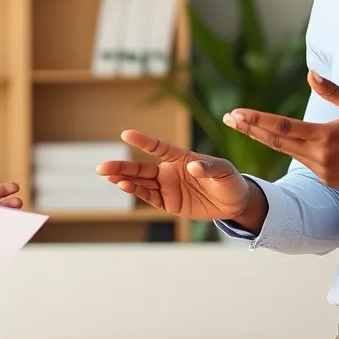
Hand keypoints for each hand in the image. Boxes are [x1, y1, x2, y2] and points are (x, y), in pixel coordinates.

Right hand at [94, 129, 257, 221]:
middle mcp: (170, 171)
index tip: (126, 134)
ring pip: (140, 182)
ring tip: (108, 177)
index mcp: (181, 157)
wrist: (235, 204)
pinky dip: (136, 192)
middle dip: (122, 166)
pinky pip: (149, 197)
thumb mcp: (224, 172)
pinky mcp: (169, 203)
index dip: (143, 141)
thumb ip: (209, 167)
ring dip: (124, 180)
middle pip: (141, 167)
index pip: (159, 147)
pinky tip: (124, 187)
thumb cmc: (230, 181)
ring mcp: (167, 187)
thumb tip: (194, 166)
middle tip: (102, 167)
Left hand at [223, 71, 338, 188]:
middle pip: (275, 142)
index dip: (256, 120)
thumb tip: (310, 74)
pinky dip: (294, 150)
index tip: (235, 114)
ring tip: (246, 125)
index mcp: (325, 136)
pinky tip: (286, 141)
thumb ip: (332, 90)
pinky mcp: (328, 180)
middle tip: (228, 119)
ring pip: (288, 153)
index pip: (281, 127)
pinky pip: (304, 162)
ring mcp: (323, 171)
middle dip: (249, 129)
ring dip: (267, 139)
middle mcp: (320, 156)